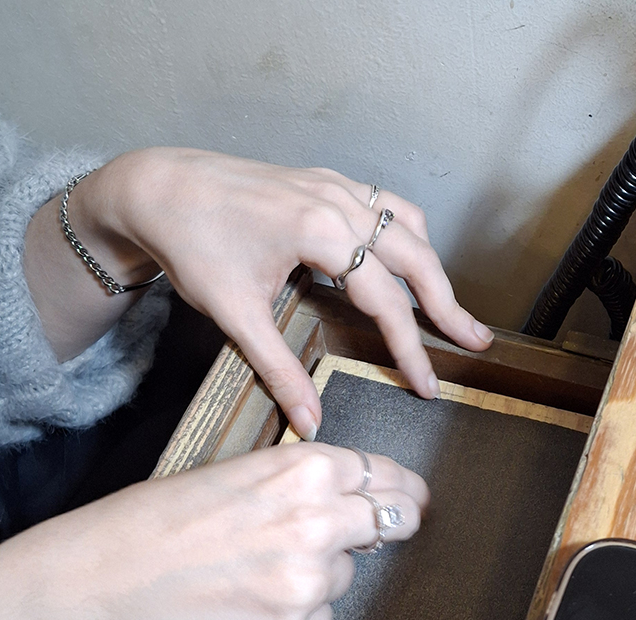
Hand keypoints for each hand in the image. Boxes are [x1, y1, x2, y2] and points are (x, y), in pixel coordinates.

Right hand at [0, 443, 427, 619]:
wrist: (111, 578)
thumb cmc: (168, 516)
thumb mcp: (246, 471)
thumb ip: (308, 481)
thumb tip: (360, 499)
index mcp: (307, 471)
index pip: (387, 476)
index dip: (405, 487)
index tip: (414, 497)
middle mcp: (319, 525)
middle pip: (394, 522)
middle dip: (390, 524)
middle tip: (373, 531)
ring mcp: (308, 587)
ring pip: (344, 576)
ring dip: (319, 574)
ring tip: (258, 572)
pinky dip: (295, 616)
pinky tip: (249, 606)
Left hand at [57, 149, 493, 438]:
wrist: (159, 188)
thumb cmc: (193, 245)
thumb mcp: (236, 315)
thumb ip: (279, 370)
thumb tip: (310, 421)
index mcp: (322, 233)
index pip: (386, 302)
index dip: (411, 348)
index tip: (427, 384)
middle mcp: (341, 203)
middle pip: (417, 259)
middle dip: (448, 306)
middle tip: (475, 343)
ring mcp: (337, 186)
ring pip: (409, 227)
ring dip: (433, 269)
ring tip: (450, 308)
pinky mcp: (328, 181)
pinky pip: (387, 204)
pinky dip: (409, 234)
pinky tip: (411, 256)